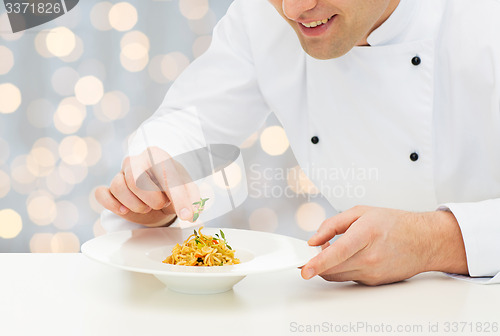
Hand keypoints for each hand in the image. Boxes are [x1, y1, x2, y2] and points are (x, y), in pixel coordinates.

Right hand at [95, 147, 199, 226]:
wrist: (157, 194)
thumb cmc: (172, 189)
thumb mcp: (187, 191)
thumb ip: (193, 200)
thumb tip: (192, 213)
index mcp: (157, 155)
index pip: (166, 175)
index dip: (178, 198)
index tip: (187, 215)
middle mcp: (136, 160)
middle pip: (136, 180)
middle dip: (152, 199)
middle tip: (161, 204)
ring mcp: (120, 173)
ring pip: (119, 188)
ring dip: (136, 205)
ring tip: (147, 207)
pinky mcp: (109, 188)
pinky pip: (102, 194)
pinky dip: (113, 205)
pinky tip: (125, 211)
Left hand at [301, 206, 467, 284]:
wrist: (425, 241)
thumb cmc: (395, 224)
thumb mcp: (360, 212)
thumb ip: (332, 224)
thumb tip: (313, 240)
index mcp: (366, 235)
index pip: (338, 252)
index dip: (318, 262)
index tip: (305, 270)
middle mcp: (370, 257)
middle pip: (332, 268)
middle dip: (315, 263)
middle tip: (311, 252)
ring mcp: (372, 273)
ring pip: (337, 275)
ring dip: (327, 266)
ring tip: (332, 249)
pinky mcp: (373, 282)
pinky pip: (348, 278)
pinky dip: (341, 269)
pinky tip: (349, 257)